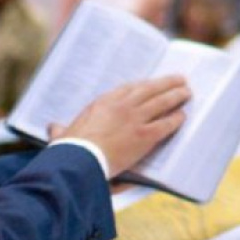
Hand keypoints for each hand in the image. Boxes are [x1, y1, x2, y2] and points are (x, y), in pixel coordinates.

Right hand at [51, 76, 190, 176]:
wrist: (81, 159)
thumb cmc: (71, 148)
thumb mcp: (63, 134)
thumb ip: (60, 129)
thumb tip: (52, 127)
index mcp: (104, 102)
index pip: (130, 88)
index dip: (144, 85)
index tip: (152, 83)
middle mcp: (123, 106)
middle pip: (150, 89)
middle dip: (167, 83)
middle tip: (180, 80)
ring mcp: (135, 119)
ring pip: (162, 103)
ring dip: (176, 96)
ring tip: (187, 92)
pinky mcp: (144, 136)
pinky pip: (166, 124)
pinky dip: (176, 119)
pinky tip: (183, 116)